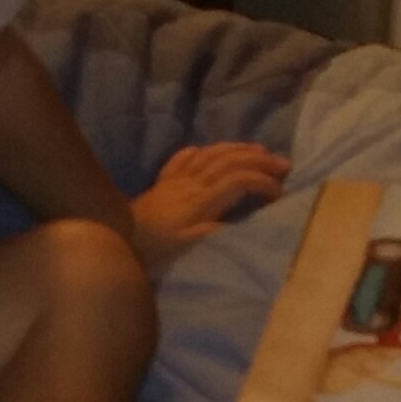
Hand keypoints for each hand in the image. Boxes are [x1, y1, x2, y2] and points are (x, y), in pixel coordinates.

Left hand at [131, 143, 289, 270]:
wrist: (116, 241)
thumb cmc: (155, 252)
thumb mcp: (189, 249)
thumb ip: (216, 232)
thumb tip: (242, 221)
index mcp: (201, 201)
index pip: (239, 181)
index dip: (263, 182)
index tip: (281, 193)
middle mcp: (190, 184)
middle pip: (230, 161)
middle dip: (260, 159)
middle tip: (284, 164)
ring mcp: (175, 181)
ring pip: (210, 154)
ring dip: (238, 149)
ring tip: (259, 150)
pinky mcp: (162, 184)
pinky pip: (183, 159)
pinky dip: (200, 152)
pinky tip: (207, 152)